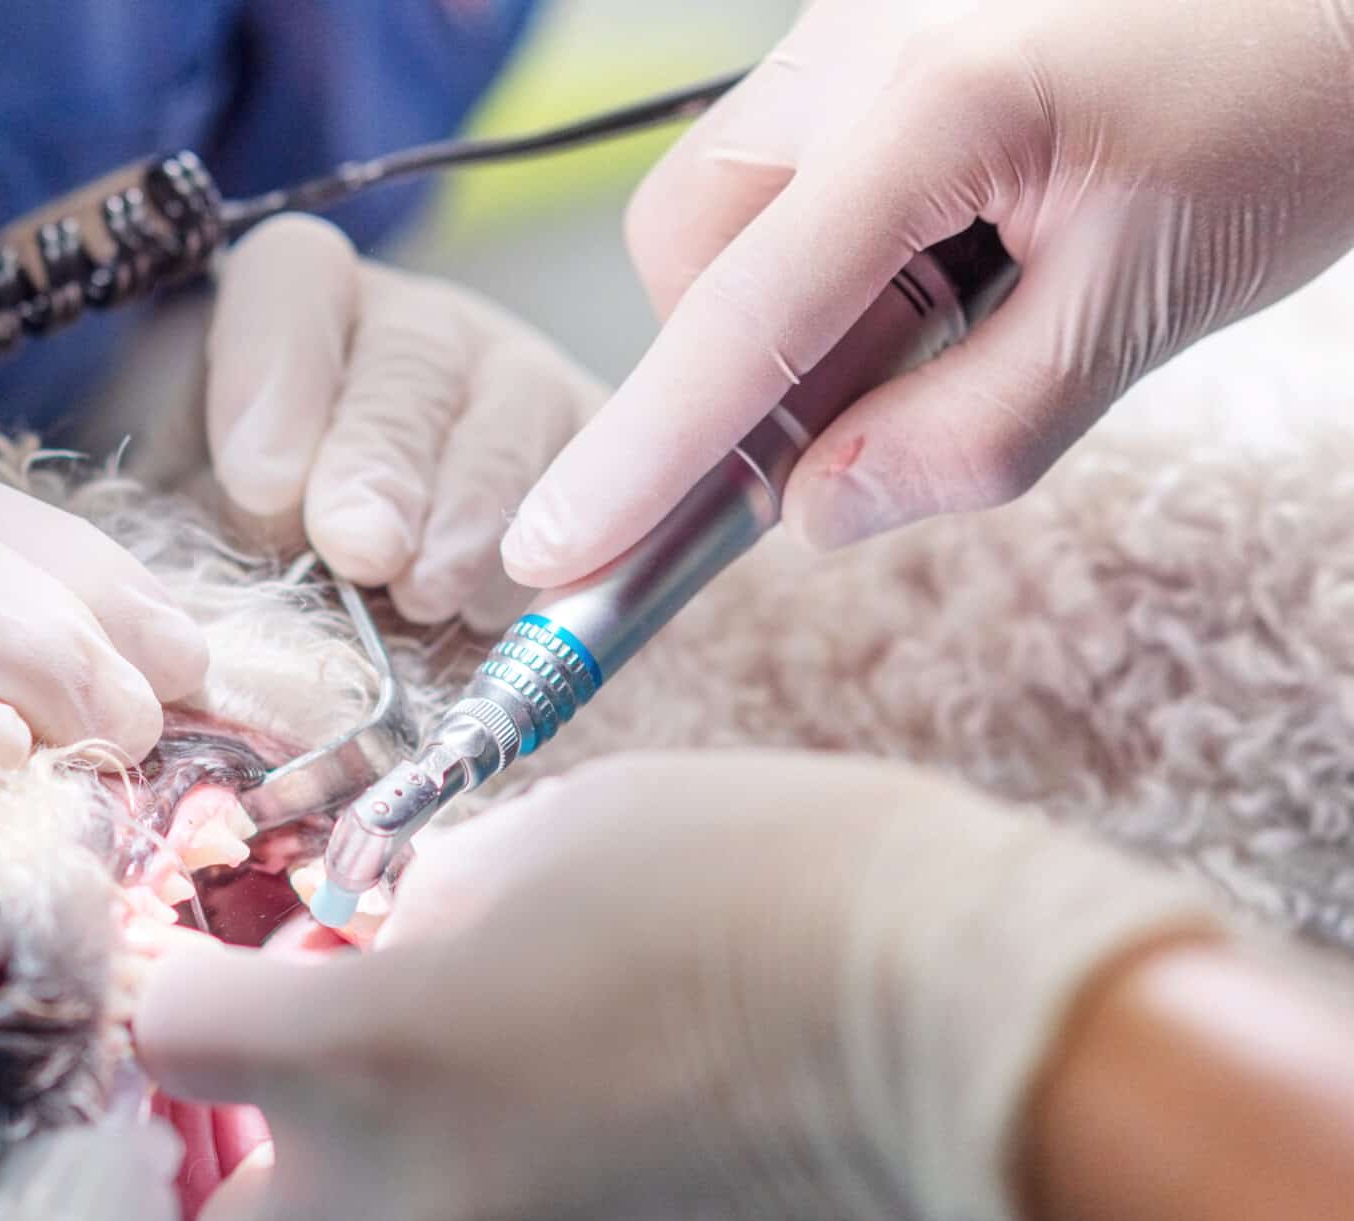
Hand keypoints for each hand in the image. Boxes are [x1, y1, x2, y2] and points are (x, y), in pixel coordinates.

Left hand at [134, 751, 1220, 1220]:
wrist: (1010, 1057)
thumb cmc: (794, 891)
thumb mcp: (577, 825)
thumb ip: (441, 901)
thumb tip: (401, 942)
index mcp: (363, 1056)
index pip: (168, 1038)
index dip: (201, 1003)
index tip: (248, 993)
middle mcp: (407, 1218)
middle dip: (290, 1184)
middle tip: (390, 1121)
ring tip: (601, 1159)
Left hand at [205, 213, 603, 629]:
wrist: (384, 677)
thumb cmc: (262, 596)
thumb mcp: (205, 546)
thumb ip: (212, 523)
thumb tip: (260, 507)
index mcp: (298, 330)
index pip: (294, 276)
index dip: (278, 359)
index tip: (259, 477)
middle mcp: (417, 339)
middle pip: (413, 357)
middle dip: (382, 458)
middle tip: (361, 547)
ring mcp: (522, 393)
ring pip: (518, 419)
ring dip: (469, 517)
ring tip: (426, 596)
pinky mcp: (610, 471)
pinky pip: (606, 497)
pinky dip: (554, 565)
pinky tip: (497, 619)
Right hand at [503, 0, 1353, 582]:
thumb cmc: (1293, 100)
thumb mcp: (1147, 304)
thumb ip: (971, 434)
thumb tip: (813, 511)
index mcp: (932, 108)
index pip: (737, 323)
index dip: (637, 457)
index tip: (552, 555)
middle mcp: (864, 41)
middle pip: (687, 238)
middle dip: (724, 353)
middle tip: (849, 418)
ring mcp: (867, 17)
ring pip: (732, 195)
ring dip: (789, 295)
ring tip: (953, 306)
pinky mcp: (890, 23)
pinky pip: (798, 153)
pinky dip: (842, 240)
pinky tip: (966, 245)